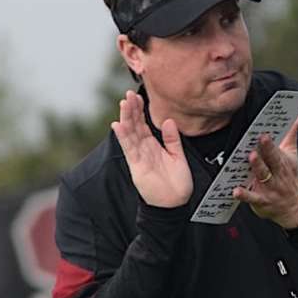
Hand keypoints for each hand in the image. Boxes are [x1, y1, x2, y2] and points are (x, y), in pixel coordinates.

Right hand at [111, 90, 192, 207]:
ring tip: (123, 103)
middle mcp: (144, 149)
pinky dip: (123, 136)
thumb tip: (168, 120)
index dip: (140, 110)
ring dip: (126, 118)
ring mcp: (139, 156)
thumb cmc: (177, 182)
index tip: (137, 95)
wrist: (175, 203)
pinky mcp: (137, 165)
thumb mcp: (178, 156)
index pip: (143, 124)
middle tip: (128, 94)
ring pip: (130, 134)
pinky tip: (118, 124)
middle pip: (135, 125)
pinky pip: (129, 148)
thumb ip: (172, 139)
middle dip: (131, 109)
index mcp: (154, 145)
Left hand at [233, 112, 297, 228]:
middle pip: (272, 161)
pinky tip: (236, 191)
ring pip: (263, 176)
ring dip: (257, 167)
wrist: (294, 206)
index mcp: (283, 162)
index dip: (270, 143)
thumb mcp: (292, 154)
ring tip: (251, 157)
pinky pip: (252, 197)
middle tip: (259, 140)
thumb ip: (292, 134)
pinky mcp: (261, 201)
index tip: (264, 133)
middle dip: (266, 151)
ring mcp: (269, 188)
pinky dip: (244, 195)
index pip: (277, 151)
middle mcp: (277, 174)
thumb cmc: (289, 176)